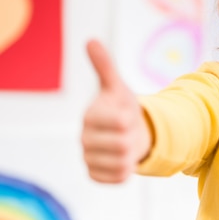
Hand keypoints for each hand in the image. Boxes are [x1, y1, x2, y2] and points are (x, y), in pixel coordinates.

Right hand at [81, 39, 152, 182]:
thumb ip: (104, 66)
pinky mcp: (94, 175)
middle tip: (128, 131)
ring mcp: (88, 158)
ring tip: (126, 143)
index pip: (122, 122)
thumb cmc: (121, 106)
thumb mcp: (117, 86)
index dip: (131, 118)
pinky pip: (120, 178)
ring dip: (132, 153)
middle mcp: (84, 139)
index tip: (126, 113)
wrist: (125, 132)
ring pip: (123, 163)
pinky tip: (123, 158)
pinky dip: (128, 170)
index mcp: (90, 116)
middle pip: (124, 145)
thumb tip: (90, 40)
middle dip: (133, 137)